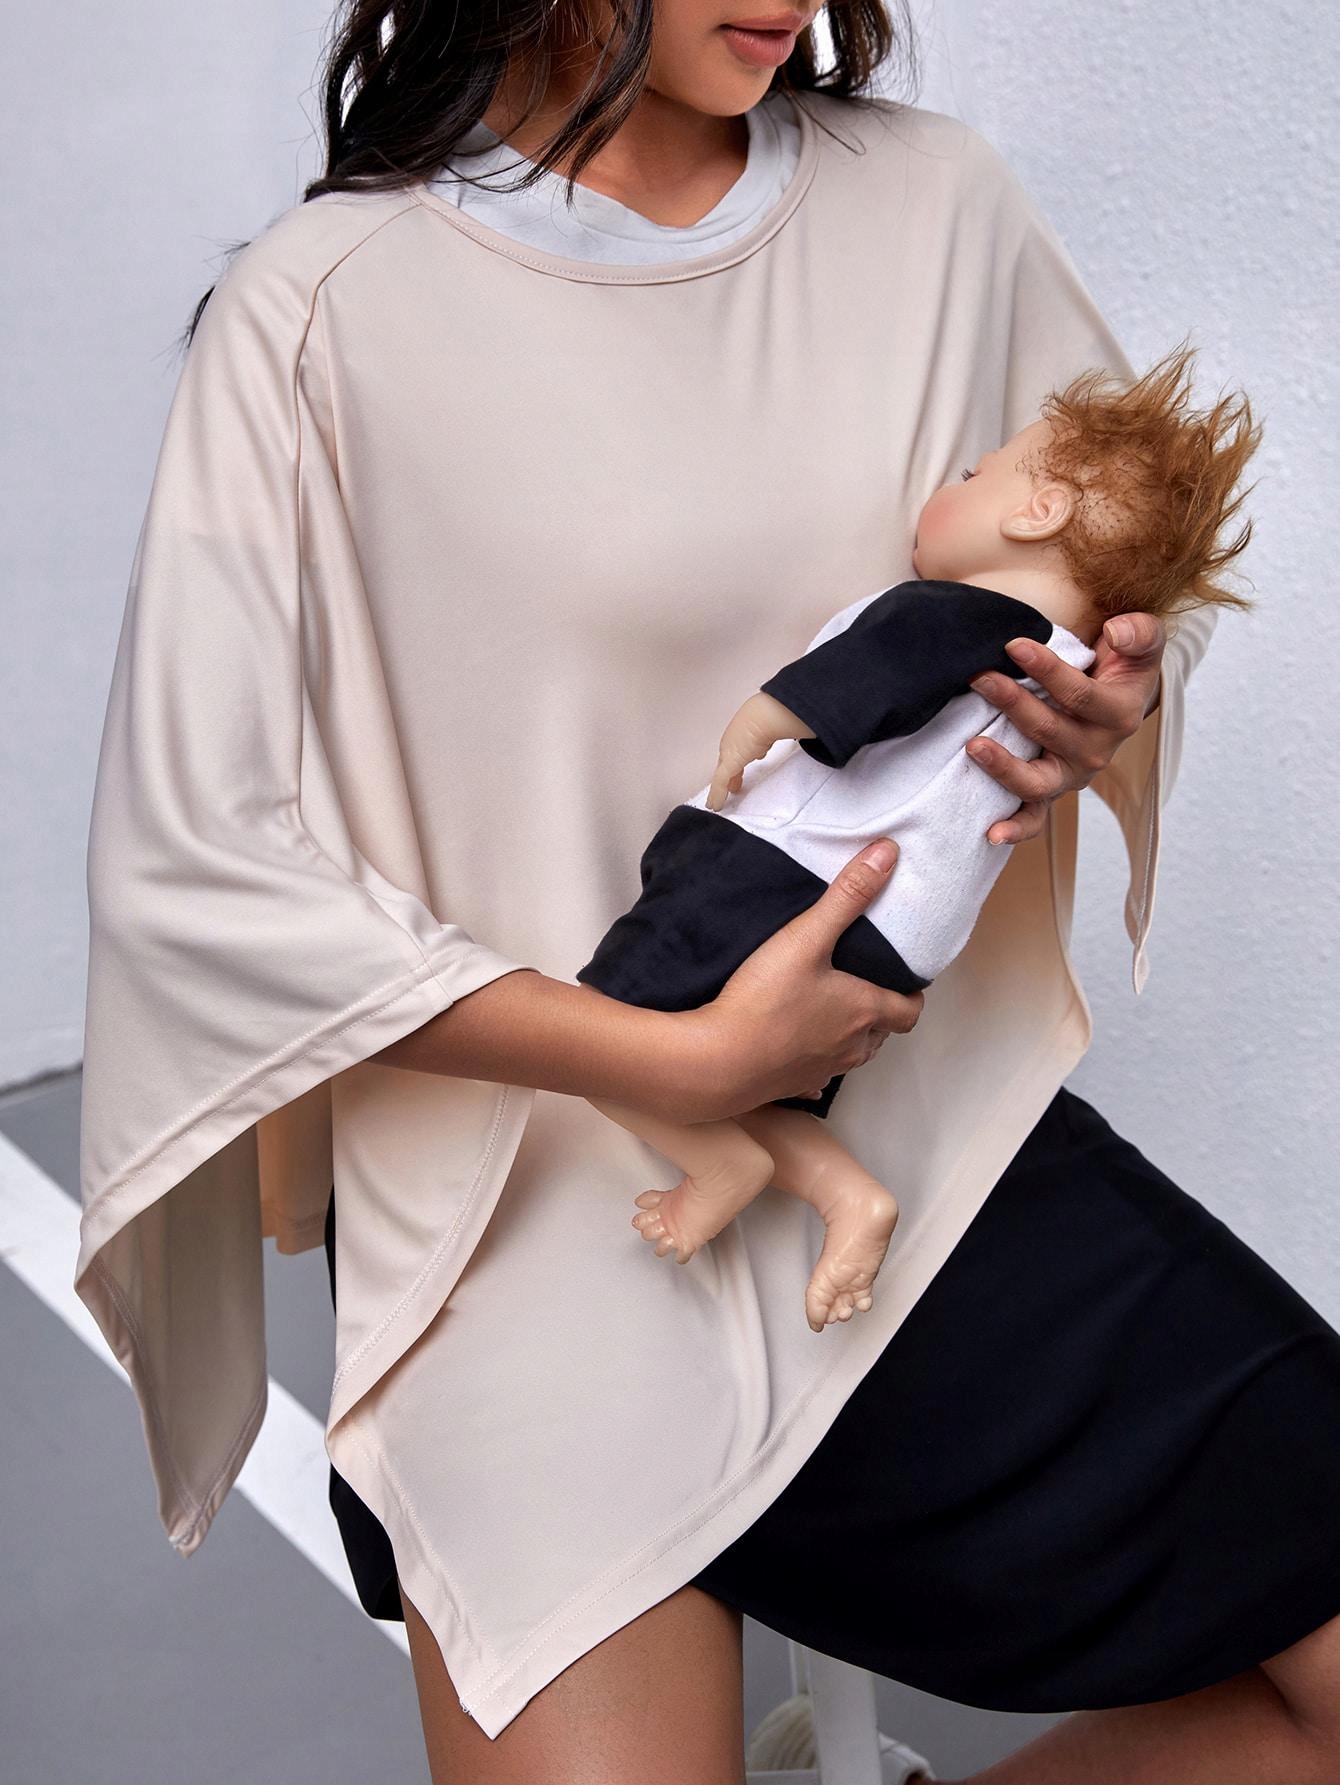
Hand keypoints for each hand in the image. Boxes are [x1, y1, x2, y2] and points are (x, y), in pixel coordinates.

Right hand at [672, 838, 924, 1122]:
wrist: (716, 1061)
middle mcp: (851, 1047)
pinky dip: (813, 1064)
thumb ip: (847, 896)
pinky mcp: (790, 1086)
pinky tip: (797, 1051)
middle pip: (881, 1034)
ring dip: (848, 1036)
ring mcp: (821, 1071)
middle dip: (878, 1012)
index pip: (909, 1010)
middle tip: (864, 985)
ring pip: (850, 1056)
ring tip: (830, 1011)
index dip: (911, 994)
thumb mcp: (806, 937)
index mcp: (864, 1012)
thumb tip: (887, 855)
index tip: (902, 979)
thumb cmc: (765, 1000)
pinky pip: (813, 1079)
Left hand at [706, 692, 811, 811]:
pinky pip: (720, 783)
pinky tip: (715, 806)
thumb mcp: (776, 726)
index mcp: (744, 729)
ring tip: (719, 799)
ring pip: (722, 774)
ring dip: (722, 787)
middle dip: (730, 775)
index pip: (739, 750)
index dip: (739, 762)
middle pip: (729, 762)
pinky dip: (717, 795)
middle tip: (733, 786)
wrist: (767, 714)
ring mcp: (729, 751)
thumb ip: (776, 737)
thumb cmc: (775, 713)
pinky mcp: (729, 763)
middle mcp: (734, 740)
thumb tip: (784, 739)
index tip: (741, 771)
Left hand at [964, 613, 1165, 844]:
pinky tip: (991, 833)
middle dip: (1012, 703)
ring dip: (1003, 766)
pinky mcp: (1050, 791)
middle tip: (980, 677)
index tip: (1014, 645)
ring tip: (974, 745)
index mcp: (1120, 716)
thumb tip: (1116, 633)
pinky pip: (1034, 817)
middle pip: (1050, 732)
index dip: (1047, 670)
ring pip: (1037, 781)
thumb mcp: (1141, 642)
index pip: (1080, 695)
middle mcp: (1097, 753)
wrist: (1117, 696)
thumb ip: (1138, 632)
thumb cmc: (1122, 665)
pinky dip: (1015, 828)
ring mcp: (1071, 776)